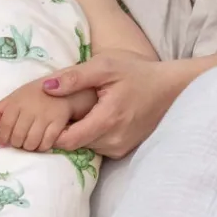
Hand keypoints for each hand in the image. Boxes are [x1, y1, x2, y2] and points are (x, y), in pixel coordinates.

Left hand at [0, 81, 96, 151]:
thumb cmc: (36, 93)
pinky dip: (41, 147)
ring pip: (31, 142)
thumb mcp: (16, 95)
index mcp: (18, 101)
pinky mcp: (58, 122)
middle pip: (17, 136)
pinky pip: (46, 143)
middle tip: (18, 143)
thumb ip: (0, 107)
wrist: (63, 87)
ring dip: (28, 147)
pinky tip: (40, 143)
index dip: (2, 137)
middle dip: (15, 144)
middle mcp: (30, 109)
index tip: (3, 143)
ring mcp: (45, 116)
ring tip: (28, 143)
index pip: (5, 125)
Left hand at [46, 52, 189, 157]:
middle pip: (75, 144)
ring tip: (82, 109)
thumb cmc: (136, 72)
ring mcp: (121, 148)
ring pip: (86, 146)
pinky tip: (96, 116)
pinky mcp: (125, 150)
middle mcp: (114, 141)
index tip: (51, 113)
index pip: (67, 140)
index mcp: (107, 120)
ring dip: (80, 131)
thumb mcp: (104, 66)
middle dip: (65, 129)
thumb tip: (46, 87)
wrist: (170, 88)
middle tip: (65, 108)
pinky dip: (93, 134)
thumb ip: (75, 77)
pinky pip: (99, 146)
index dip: (54, 129)